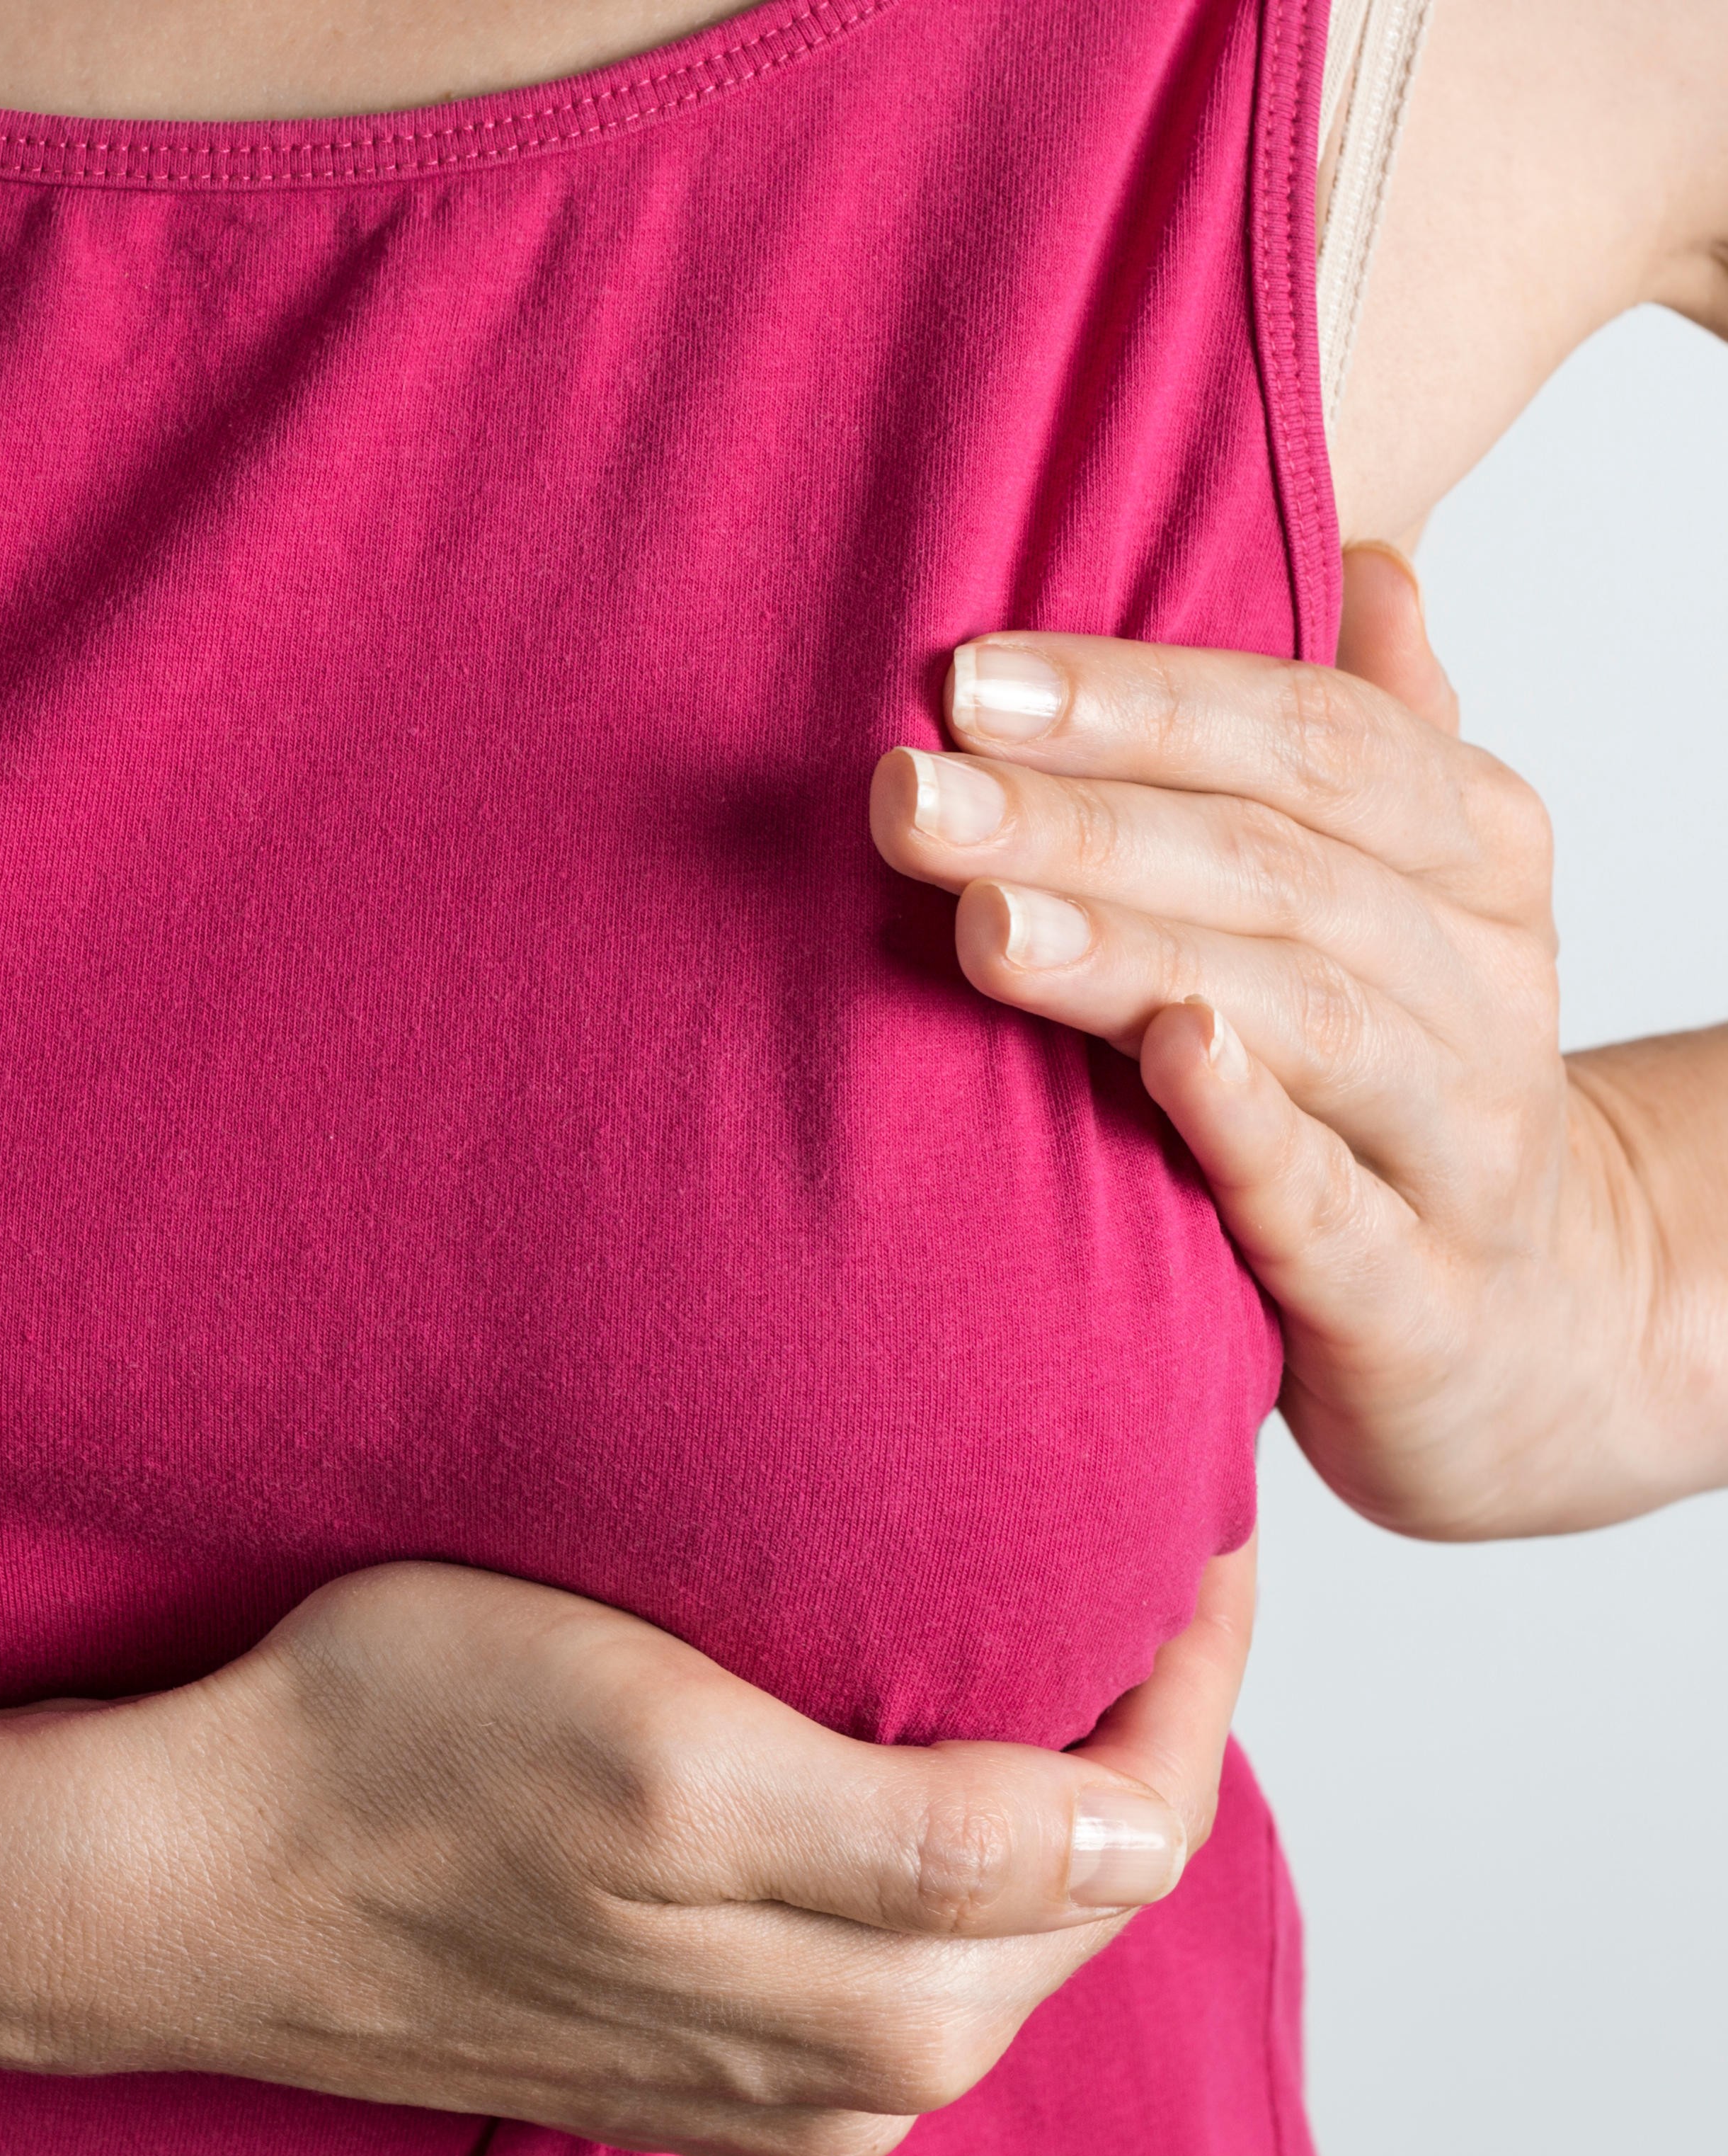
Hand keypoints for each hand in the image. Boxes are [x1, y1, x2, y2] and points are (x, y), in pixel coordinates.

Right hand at [51, 1547, 1249, 2155]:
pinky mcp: (691, 2062)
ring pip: (996, 1928)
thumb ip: (926, 1837)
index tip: (1188, 1515)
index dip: (1187, 1663)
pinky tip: (888, 1754)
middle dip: (1131, 1722)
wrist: (199, 1880)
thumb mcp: (673, 1767)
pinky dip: (930, 1851)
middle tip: (1125, 1544)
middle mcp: (860, 2073)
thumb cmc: (396, 1767)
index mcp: (887, 2004)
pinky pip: (886, 1956)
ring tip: (1029, 1630)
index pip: (1140, 1831)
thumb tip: (1140, 1842)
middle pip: (1088, 1888)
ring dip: (1037, 1787)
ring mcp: (772, 2080)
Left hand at [868, 546, 1679, 1536]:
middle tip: (907, 794)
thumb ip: (1354, 742)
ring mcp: (1465, 1143)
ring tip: (979, 917)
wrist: (1519, 1334)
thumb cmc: (1390, 1081)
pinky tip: (1163, 1056)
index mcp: (1471, 855)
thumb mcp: (1386, 896)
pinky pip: (1336, 1203)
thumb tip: (1360, 550)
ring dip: (1130, 956)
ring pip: (1304, 1018)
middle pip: (1280, 868)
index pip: (1311, 739)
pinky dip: (1250, 1127)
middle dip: (1081, 821)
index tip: (962, 676)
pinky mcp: (1424, 1297)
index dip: (1140, 701)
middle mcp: (1484, 982)